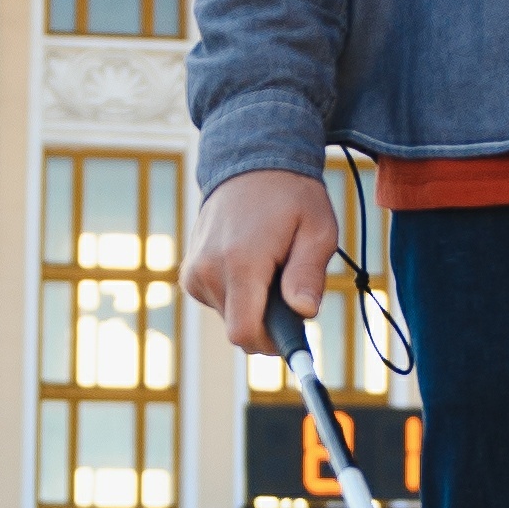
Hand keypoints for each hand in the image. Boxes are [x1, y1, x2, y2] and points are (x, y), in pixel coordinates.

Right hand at [183, 169, 340, 354]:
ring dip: (255, 307)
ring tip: (271, 267)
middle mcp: (209, 270)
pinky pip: (219, 304)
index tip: (295, 335)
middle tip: (291, 289)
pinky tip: (251, 264)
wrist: (251, 163)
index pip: (245, 333)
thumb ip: (308, 273)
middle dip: (269, 323)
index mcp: (241, 262)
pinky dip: (239, 296)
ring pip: (231, 318)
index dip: (272, 343)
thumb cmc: (291, 198)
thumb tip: (303, 312)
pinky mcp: (190, 274)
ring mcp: (195, 272)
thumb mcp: (318, 229)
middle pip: (240, 330)